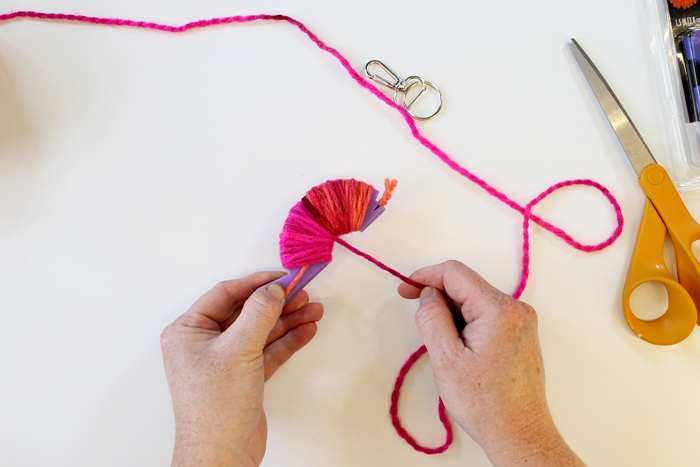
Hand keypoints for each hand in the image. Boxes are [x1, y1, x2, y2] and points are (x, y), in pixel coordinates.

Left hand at [161, 272, 322, 466]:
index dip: (257, 283)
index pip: (226, 294)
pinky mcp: (242, 377)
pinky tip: (306, 330)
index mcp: (188, 330)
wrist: (222, 454)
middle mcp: (203, 343)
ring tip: (313, 309)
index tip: (283, 276)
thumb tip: (274, 289)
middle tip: (303, 292)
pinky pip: (267, 350)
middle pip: (246, 312)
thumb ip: (259, 313)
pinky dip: (287, 340)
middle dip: (277, 303)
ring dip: (287, 320)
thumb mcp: (239, 349)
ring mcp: (224, 360)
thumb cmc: (216, 406)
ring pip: (260, 331)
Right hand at [398, 261, 584, 466]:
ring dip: (453, 312)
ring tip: (444, 346)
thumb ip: (432, 318)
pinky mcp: (521, 333)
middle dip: (438, 297)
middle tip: (418, 317)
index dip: (425, 277)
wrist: (519, 433)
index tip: (406, 289)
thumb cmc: (485, 403)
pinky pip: (487, 314)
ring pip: (475, 301)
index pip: (455, 274)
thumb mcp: (446, 359)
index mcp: (499, 310)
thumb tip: (428, 293)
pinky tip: (460, 347)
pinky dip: (467, 322)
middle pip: (466, 286)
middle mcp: (516, 309)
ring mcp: (522, 321)